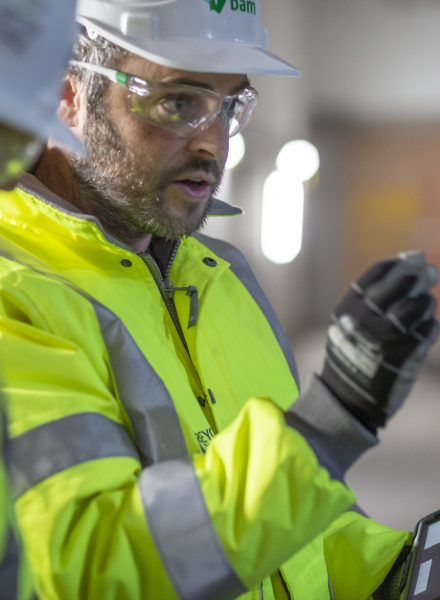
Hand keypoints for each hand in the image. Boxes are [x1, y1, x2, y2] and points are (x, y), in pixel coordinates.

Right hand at [320, 251, 439, 431]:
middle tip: (429, 274)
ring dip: (427, 302)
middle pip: (402, 283)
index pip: (378, 272)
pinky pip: (429, 328)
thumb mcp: (348, 324)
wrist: (349, 399)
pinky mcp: (408, 352)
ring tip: (423, 306)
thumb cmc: (351, 355)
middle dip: (419, 276)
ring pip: (420, 304)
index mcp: (349, 308)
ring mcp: (388, 335)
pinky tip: (421, 332)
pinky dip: (429, 326)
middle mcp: (367, 318)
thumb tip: (410, 270)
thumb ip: (370, 300)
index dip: (400, 262)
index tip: (415, 258)